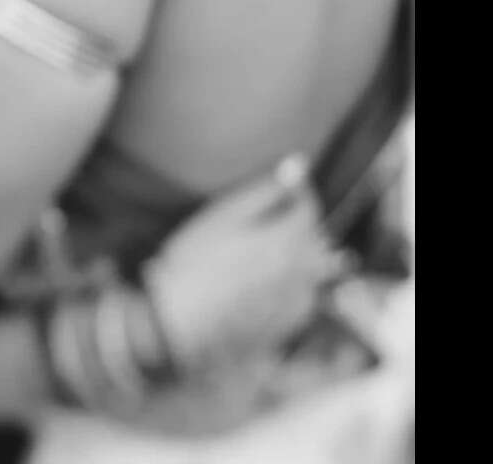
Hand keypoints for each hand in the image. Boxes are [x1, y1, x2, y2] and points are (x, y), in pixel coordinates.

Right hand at [140, 155, 347, 374]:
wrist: (176, 322)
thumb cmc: (194, 262)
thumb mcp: (226, 214)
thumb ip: (266, 190)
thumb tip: (299, 166)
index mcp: (289, 241)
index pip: (310, 208)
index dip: (300, 191)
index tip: (288, 184)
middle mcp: (301, 273)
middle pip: (316, 240)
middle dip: (301, 224)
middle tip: (273, 218)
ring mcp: (294, 304)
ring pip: (313, 272)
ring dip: (300, 257)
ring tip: (268, 253)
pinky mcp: (284, 326)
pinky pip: (302, 300)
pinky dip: (293, 286)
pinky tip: (265, 284)